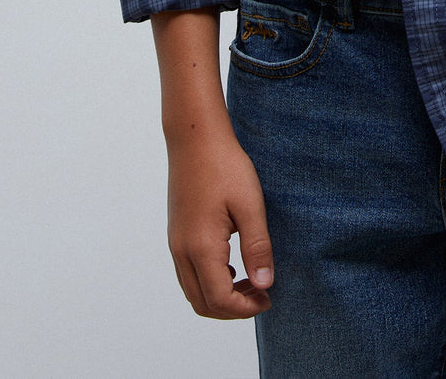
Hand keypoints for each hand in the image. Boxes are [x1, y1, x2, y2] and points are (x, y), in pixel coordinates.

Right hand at [165, 127, 273, 318]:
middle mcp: (182, 251)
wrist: (195, 138)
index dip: (246, 308)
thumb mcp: (250, 205)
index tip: (269, 298)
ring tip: (251, 279)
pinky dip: (209, 281)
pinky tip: (233, 264)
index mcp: (200, 248)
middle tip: (261, 294)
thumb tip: (265, 284)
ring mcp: (175, 243)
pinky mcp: (177, 233)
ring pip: (193, 290)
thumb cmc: (224, 166)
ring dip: (220, 296)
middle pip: (202, 303)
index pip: (220, 299)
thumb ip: (257, 247)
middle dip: (233, 309)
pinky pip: (188, 273)